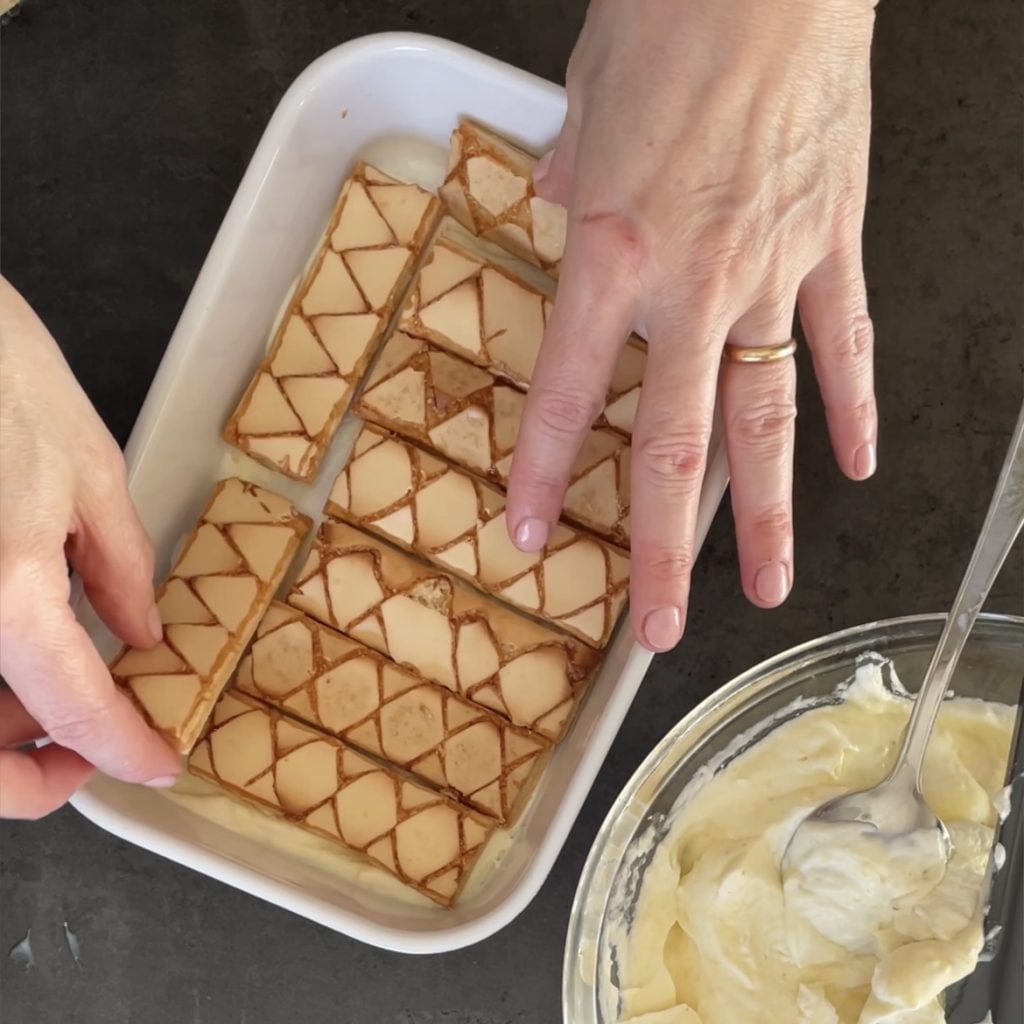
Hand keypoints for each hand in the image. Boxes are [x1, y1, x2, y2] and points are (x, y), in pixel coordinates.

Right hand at [0, 278, 179, 817]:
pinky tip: (17, 657)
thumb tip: (142, 637)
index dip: (121, 748)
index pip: (71, 708)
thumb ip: (119, 569)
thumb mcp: (89, 470)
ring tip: (58, 700)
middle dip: (30, 773)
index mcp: (1, 589)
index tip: (159, 761)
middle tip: (90, 748)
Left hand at [506, 0, 877, 650]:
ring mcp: (774, 272)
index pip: (565, 394)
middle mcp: (694, 283)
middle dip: (664, 548)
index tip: (529, 535)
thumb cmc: (673, 17)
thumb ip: (569, 183)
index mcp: (614, 252)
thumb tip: (557, 207)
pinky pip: (843, 344)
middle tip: (656, 625)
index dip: (542, 473)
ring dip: (770, 514)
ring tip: (768, 586)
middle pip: (676, 446)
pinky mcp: (833, 244)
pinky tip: (855, 465)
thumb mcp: (583, 106)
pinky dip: (852, 407)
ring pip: (770, 419)